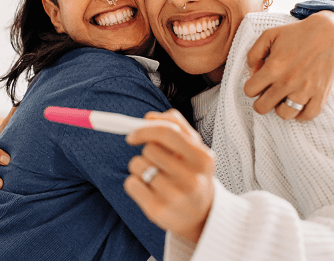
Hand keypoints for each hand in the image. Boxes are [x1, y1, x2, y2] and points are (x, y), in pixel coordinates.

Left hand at [124, 109, 215, 242]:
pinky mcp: (157, 211)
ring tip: (155, 177)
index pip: (167, 132)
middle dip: (147, 152)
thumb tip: (149, 117)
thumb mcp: (195, 149)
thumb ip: (176, 126)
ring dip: (139, 167)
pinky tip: (149, 190)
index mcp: (203, 158)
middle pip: (149, 149)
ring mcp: (175, 196)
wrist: (201, 216)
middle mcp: (192, 178)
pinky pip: (130, 184)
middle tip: (156, 162)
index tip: (133, 134)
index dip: (145, 129)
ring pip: (137, 165)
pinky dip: (134, 184)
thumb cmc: (194, 176)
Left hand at [244, 10, 333, 120]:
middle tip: (267, 95)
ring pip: (284, 114)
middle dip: (260, 102)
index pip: (249, 91)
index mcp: (273, 67)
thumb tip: (252, 74)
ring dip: (280, 108)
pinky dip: (301, 113)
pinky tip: (298, 103)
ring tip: (283, 98)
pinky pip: (307, 116)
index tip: (258, 83)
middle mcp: (288, 81)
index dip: (251, 87)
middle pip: (262, 107)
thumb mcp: (268, 35)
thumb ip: (253, 54)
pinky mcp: (320, 94)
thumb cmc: (296, 34)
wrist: (327, 33)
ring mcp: (305, 90)